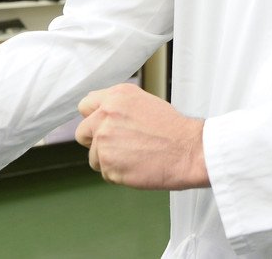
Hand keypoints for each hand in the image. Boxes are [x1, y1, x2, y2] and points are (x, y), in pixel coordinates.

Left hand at [76, 83, 208, 190]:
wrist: (189, 150)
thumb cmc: (173, 129)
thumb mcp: (144, 102)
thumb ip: (118, 108)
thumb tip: (101, 117)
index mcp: (115, 97)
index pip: (85, 105)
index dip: (93, 118)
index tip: (101, 127)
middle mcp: (105, 115)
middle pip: (82, 133)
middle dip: (95, 142)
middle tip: (119, 147)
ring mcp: (104, 140)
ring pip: (93, 157)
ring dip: (109, 160)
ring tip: (134, 157)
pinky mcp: (108, 164)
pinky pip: (105, 173)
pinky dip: (118, 174)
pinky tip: (137, 166)